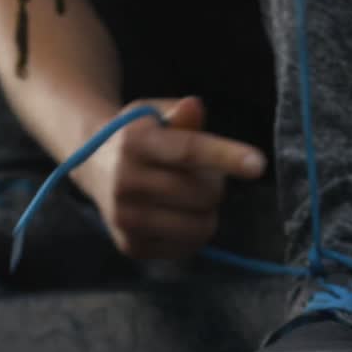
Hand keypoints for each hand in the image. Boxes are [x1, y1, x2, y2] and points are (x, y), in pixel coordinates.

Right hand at [77, 97, 266, 259]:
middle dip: (215, 184)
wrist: (92, 164)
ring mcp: (125, 217)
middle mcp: (125, 181)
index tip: (259, 164)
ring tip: (189, 196)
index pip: (188, 150)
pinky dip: (193, 231)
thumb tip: (194, 106)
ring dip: (207, 211)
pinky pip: (189, 246)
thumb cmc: (137, 136)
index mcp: (134, 142)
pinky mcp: (131, 245)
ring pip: (200, 224)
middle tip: (199, 175)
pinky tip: (175, 215)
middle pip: (203, 193)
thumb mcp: (153, 114)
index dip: (226, 156)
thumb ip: (180, 114)